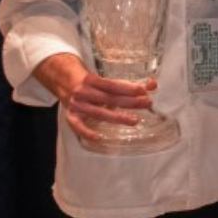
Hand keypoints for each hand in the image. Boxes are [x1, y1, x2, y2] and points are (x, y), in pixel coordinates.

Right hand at [33, 53, 155, 141]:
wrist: (64, 82)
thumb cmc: (92, 82)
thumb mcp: (107, 80)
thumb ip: (129, 84)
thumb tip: (153, 85)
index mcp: (91, 80)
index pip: (112, 85)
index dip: (128, 88)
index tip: (144, 90)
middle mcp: (83, 92)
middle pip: (108, 99)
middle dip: (129, 102)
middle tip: (147, 103)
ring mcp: (76, 105)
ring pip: (98, 113)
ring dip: (117, 117)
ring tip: (135, 121)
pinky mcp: (71, 116)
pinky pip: (77, 126)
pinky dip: (87, 132)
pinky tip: (99, 137)